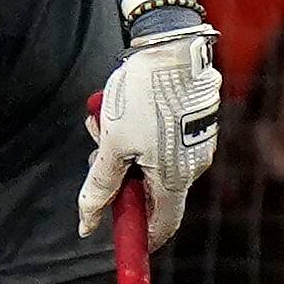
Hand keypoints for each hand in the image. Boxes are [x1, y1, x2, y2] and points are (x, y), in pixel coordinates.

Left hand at [82, 23, 220, 246]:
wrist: (172, 48)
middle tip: (98, 149)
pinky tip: (118, 108)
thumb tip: (88, 222)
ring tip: (105, 119)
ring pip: (149, 159)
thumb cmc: (142, 98)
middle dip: (119, 175)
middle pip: (150, 188)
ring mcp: (195, 142)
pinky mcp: (193, 121)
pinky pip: (158, 138)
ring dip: (122, 147)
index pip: (163, 223)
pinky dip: (135, 131)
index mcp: (176, 178)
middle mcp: (193, 165)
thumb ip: (101, 186)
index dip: (141, 234)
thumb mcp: (113, 146)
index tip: (121, 235)